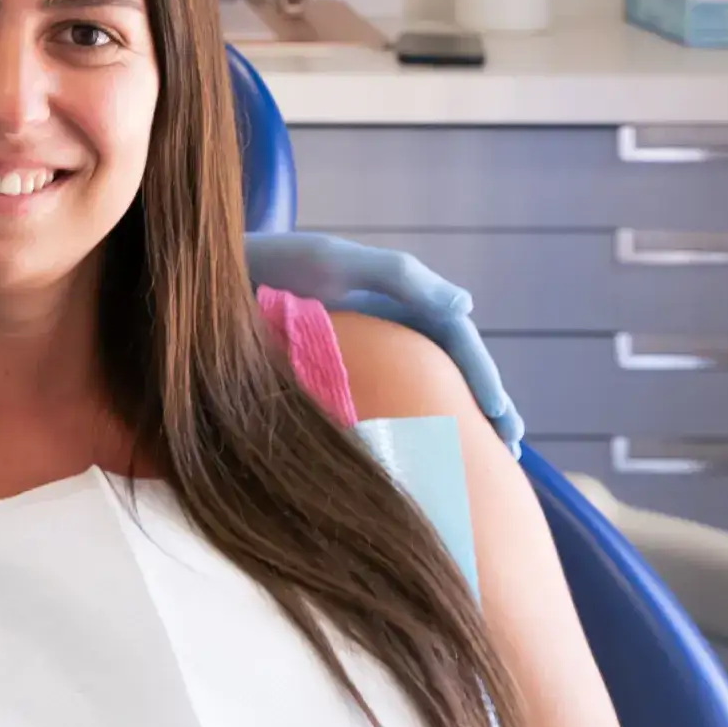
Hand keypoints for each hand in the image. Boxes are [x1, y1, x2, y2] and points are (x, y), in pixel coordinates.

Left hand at [245, 230, 524, 451]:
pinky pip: (387, 404)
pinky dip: (411, 429)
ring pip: (424, 390)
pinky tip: (422, 462)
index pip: (457, 339)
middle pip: (451, 370)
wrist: (220, 279)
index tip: (500, 417)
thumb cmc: (277, 263)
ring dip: (455, 423)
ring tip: (482, 465)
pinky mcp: (342, 376)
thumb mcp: (335, 261)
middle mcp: (392, 326)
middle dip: (484, 408)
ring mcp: (370, 352)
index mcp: (402, 297)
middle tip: (507, 454)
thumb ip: (399, 277)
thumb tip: (467, 307)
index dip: (483, 377)